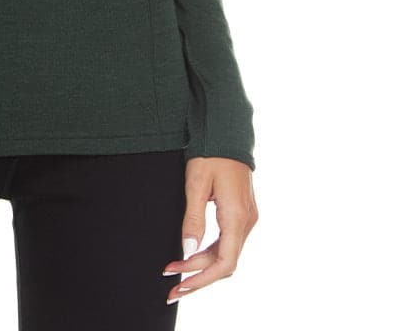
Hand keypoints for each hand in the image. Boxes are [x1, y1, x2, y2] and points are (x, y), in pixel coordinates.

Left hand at [161, 156, 257, 302]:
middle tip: (171, 286)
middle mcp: (247, 222)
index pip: (225, 264)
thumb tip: (187, 250)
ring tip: (175, 271)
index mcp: (237, 217)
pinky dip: (209, 252)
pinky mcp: (242, 213)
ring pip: (226, 253)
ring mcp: (247, 218)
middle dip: (198, 276)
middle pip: (224, 263)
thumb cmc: (211, 154)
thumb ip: (193, 218)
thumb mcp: (196, 184)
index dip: (202, 279)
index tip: (180, 286)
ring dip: (202, 265)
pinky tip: (191, 255)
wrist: (227, 132)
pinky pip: (227, 241)